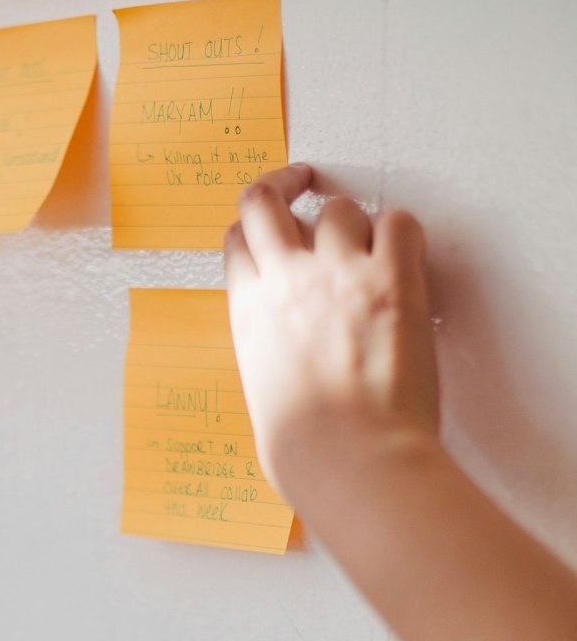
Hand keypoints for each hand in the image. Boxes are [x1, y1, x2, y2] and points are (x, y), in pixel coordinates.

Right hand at [224, 165, 439, 504]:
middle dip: (284, 182)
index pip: (236, 242)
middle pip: (266, 199)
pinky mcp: (392, 279)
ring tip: (368, 246)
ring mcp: (339, 274)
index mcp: (249, 314)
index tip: (266, 226)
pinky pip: (398, 222)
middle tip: (301, 179)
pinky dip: (401, 231)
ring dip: (352, 221)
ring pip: (339, 207)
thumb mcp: (264, 402)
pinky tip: (404, 254)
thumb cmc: (310, 454)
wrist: (354, 461)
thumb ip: (273, 364)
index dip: (252, 230)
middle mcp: (287, 281)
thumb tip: (290, 372)